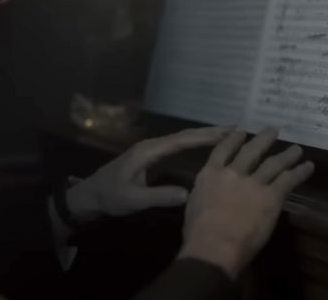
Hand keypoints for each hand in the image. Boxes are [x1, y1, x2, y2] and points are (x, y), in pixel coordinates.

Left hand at [66, 126, 234, 223]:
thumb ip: (159, 196)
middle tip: (236, 128)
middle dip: (209, 131)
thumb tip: (189, 194)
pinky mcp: (151, 156)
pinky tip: (206, 145)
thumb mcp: (133, 200)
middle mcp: (151, 146)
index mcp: (148, 151)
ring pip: (182, 138)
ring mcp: (151, 149)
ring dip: (203, 135)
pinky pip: (177, 145)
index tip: (227, 133)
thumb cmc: (110, 196)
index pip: (181, 140)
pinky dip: (194, 142)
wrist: (91, 195)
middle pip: (184, 135)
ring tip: (228, 133)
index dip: (204, 136)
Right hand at [178, 127, 313, 278]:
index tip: (241, 130)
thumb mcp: (194, 203)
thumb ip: (203, 191)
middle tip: (273, 130)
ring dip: (286, 155)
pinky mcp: (271, 196)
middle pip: (251, 150)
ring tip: (296, 149)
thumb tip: (208, 187)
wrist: (215, 245)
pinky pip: (288, 180)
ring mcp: (253, 183)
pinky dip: (299, 172)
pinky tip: (308, 167)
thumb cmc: (198, 232)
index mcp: (210, 174)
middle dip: (263, 139)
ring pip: (273, 163)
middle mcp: (233, 172)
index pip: (223, 149)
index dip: (233, 138)